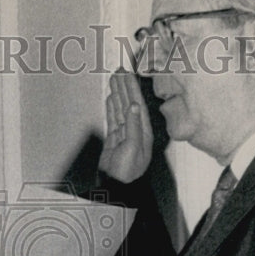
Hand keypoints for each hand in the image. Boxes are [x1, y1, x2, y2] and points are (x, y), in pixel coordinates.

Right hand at [99, 68, 153, 182]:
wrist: (116, 185)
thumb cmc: (127, 171)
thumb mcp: (133, 147)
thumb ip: (133, 126)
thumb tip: (133, 105)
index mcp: (143, 131)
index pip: (138, 104)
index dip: (132, 88)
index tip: (127, 74)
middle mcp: (136, 130)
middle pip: (129, 103)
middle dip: (124, 87)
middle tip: (119, 71)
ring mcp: (125, 134)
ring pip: (121, 109)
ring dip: (118, 93)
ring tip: (113, 79)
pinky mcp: (115, 139)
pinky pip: (114, 118)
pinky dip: (112, 107)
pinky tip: (111, 97)